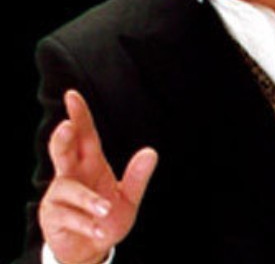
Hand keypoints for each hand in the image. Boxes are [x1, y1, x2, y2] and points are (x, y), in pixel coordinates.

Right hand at [39, 90, 157, 263]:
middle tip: (65, 127)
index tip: (72, 95)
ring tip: (105, 210)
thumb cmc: (106, 218)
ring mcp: (59, 196)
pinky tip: (98, 230)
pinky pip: (69, 217)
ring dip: (88, 199)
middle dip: (62, 139)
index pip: (85, 135)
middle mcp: (71, 175)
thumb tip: (151, 152)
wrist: (90, 250)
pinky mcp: (54, 217)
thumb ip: (137, 177)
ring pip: (67, 189)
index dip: (79, 115)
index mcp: (90, 164)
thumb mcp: (128, 198)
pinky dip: (86, 224)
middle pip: (63, 152)